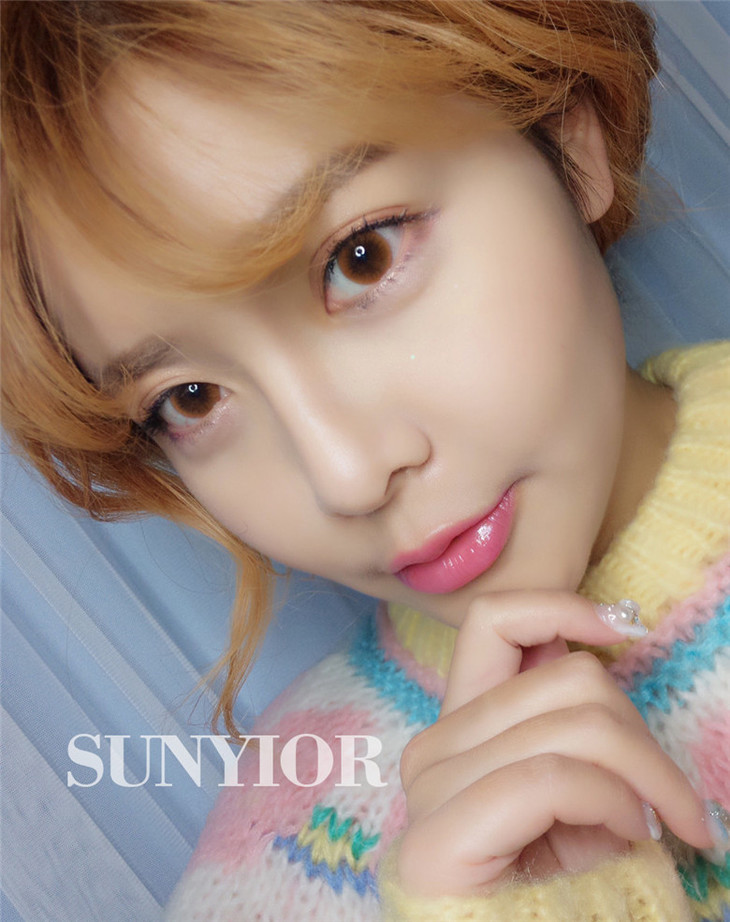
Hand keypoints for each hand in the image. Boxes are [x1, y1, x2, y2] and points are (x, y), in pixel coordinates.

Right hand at [396, 590, 712, 898]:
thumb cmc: (555, 889)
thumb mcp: (574, 796)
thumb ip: (574, 727)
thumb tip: (600, 650)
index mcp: (459, 724)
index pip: (493, 622)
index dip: (560, 606)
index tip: (623, 626)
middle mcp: (435, 744)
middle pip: (567, 680)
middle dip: (642, 733)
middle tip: (671, 798)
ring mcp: (431, 785)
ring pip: (574, 725)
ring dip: (644, 774)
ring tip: (658, 823)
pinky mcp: (439, 835)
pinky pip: (554, 778)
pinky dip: (613, 801)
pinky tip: (633, 835)